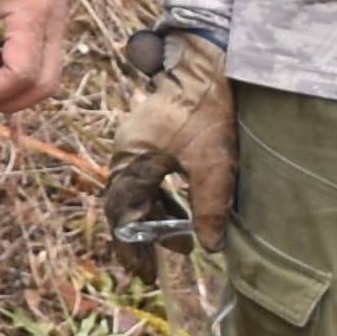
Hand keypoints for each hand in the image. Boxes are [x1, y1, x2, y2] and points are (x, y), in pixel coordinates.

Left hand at [0, 0, 71, 114]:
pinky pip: (47, 59)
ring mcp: (59, 23)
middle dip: (9, 100)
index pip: (23, 74)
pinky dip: (22, 71)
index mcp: (33, 15)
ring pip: (49, 76)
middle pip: (45, 85)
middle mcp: (55, 24)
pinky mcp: (55, 21)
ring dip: (16, 87)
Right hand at [101, 31, 232, 260]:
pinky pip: (149, 175)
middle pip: (125, 203)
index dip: (132, 246)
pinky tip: (182, 210)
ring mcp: (139, 141)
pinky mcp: (154, 134)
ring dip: (155, 218)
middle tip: (153, 266)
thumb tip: (210, 247)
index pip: (122, 212)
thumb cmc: (207, 109)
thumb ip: (210, 207)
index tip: (145, 273)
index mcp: (132, 159)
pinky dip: (162, 198)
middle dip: (140, 237)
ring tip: (178, 242)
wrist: (208, 61)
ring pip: (138, 190)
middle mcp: (127, 150)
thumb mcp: (214, 164)